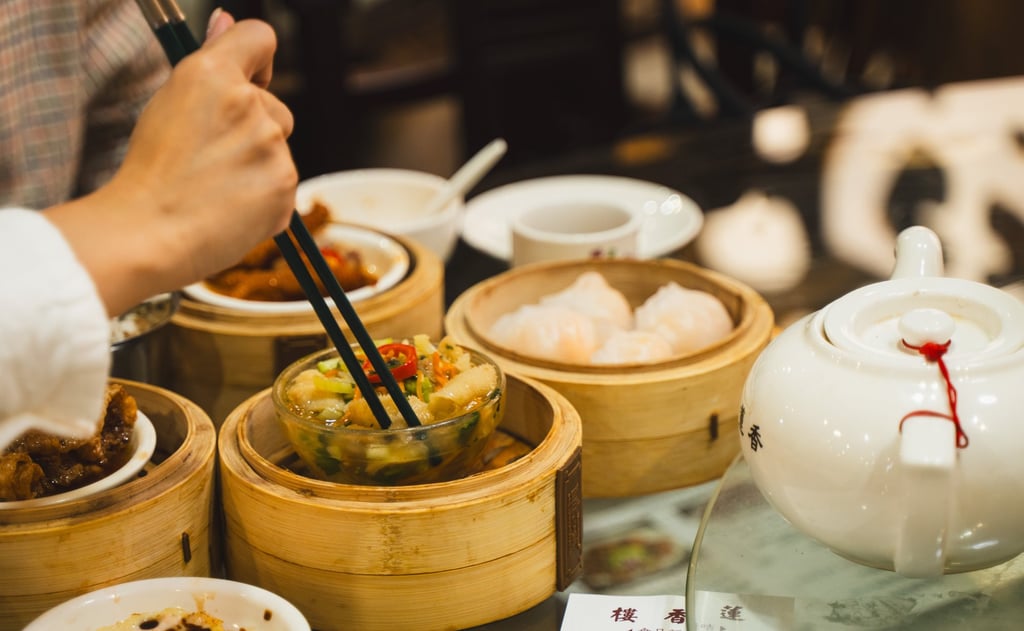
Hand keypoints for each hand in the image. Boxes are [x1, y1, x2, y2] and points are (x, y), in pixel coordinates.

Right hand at [47, 15, 297, 314]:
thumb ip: (210, 61)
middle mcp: (250, 104)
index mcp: (212, 74)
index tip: (250, 78)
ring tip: (214, 188)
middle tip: (210, 158)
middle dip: (253, 129)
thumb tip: (226, 20)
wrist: (147, 235)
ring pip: (278, 150)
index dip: (257, 59)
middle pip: (275, 107)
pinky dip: (263, 200)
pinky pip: (282, 188)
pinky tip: (229, 210)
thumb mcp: (169, 102)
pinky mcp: (285, 186)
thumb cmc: (149, 173)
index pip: (259, 37)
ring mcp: (272, 147)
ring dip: (258, 166)